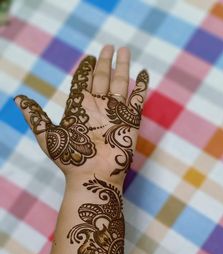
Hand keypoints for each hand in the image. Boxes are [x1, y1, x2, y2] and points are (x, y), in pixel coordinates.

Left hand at [14, 45, 148, 185]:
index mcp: (79, 108)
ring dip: (122, 67)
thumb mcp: (47, 136)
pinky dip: (142, 86)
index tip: (89, 58)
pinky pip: (138, 99)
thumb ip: (35, 116)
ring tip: (124, 50)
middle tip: (108, 47)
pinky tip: (144, 73)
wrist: (92, 176)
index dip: (85, 69)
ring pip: (120, 83)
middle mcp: (97, 107)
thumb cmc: (70, 159)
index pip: (83, 82)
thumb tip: (18, 99)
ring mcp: (115, 113)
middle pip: (102, 78)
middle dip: (105, 62)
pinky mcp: (130, 120)